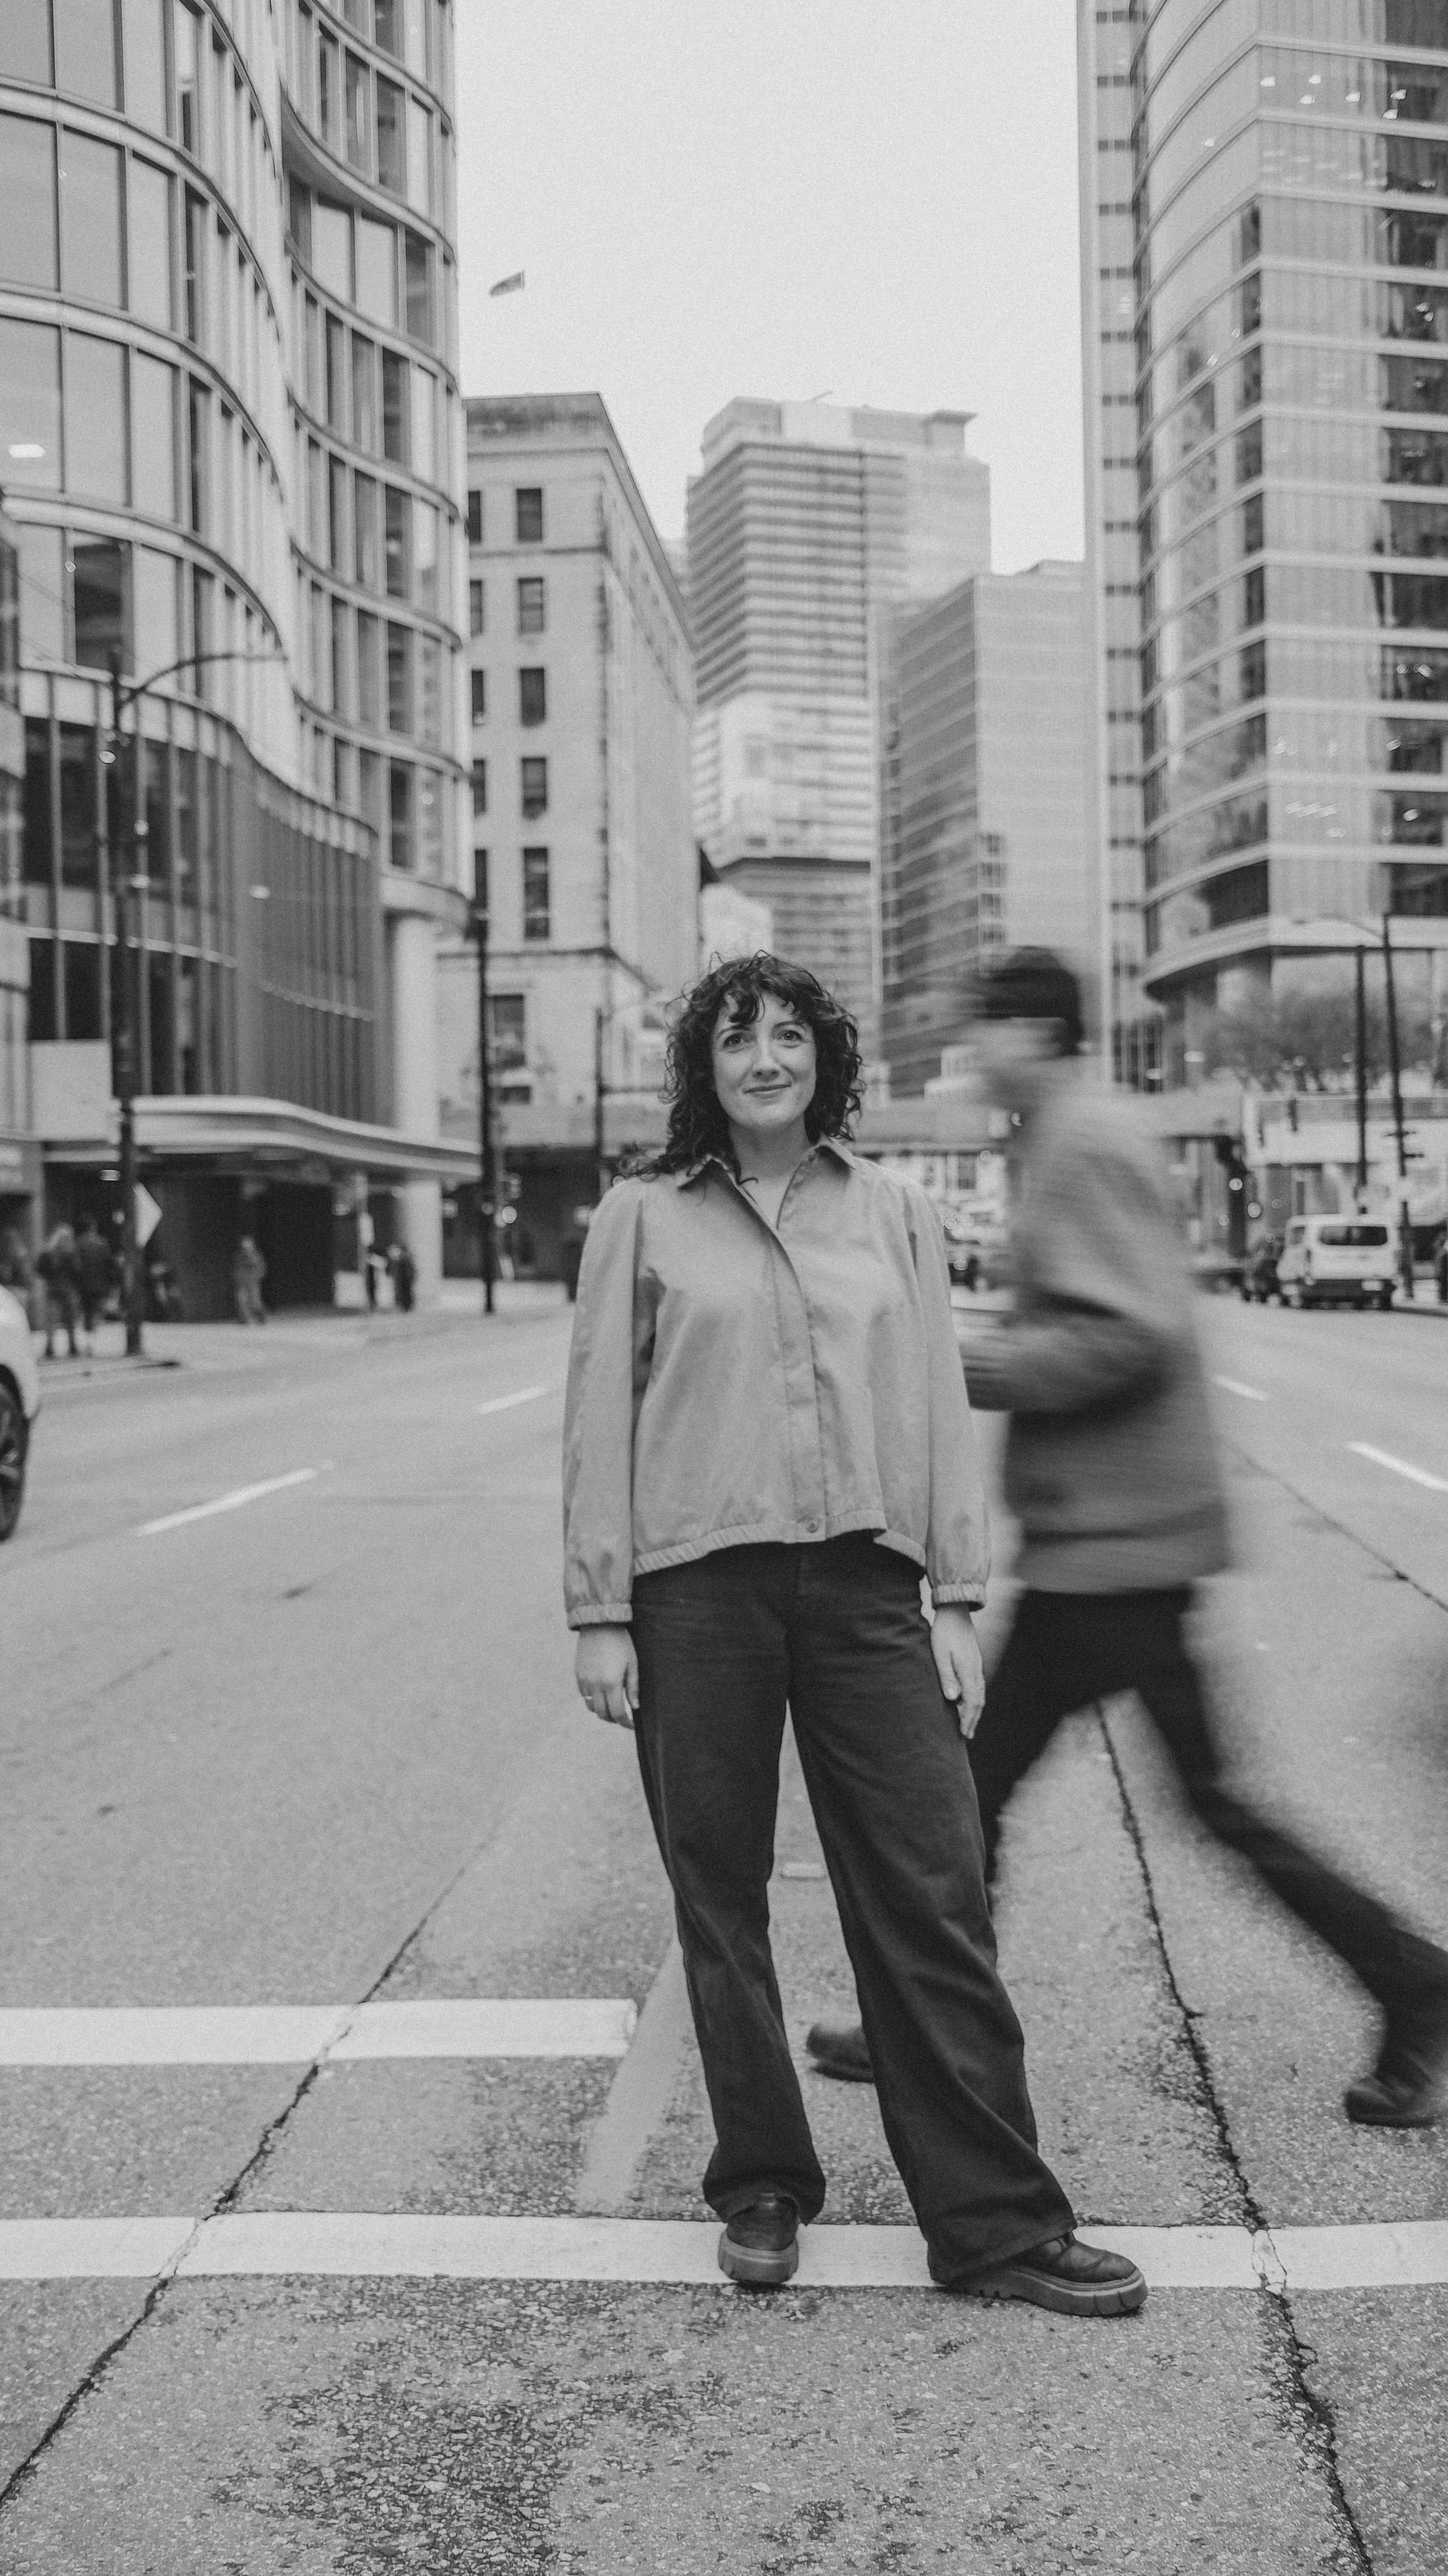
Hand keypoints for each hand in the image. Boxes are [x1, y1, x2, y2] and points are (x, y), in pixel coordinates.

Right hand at [575, 1624, 638, 1729]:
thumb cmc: (620, 1643)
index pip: (617, 1712)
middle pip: (602, 1713)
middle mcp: (595, 1685)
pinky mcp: (578, 1675)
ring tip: (611, 1707)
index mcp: (611, 1683)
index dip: (625, 1722)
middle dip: (613, 1719)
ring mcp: (584, 1680)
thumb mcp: (632, 1664)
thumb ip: (633, 1687)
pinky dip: (592, 1699)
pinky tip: (601, 1693)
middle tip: (622, 1717)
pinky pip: (584, 1695)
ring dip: (602, 1711)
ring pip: (591, 1706)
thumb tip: (635, 1707)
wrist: (599, 1625)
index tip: (631, 1725)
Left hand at [930, 1605, 985, 1738]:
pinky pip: (978, 1686)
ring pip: (980, 1693)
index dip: (968, 1719)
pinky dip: (975, 1698)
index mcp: (968, 1671)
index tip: (964, 1733)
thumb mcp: (940, 1654)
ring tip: (969, 1723)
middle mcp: (976, 1671)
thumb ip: (947, 1676)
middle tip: (968, 1735)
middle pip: (978, 1701)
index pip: (971, 1702)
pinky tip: (967, 1701)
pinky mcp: (974, 1662)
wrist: (955, 1612)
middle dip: (973, 1719)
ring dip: (975, 1710)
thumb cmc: (944, 1633)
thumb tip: (953, 1698)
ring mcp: (977, 1666)